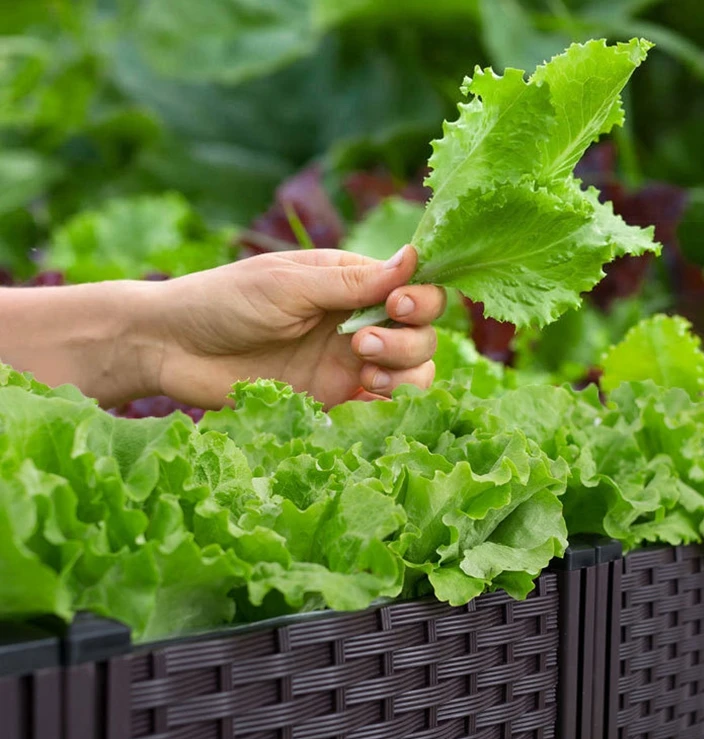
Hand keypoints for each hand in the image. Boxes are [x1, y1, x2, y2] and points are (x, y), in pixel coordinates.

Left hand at [150, 245, 445, 408]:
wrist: (173, 348)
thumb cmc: (225, 301)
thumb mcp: (288, 285)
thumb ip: (351, 282)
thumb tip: (413, 257)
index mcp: (351, 282)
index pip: (413, 288)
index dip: (420, 299)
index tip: (396, 306)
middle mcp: (357, 322)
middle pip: (422, 333)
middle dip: (407, 341)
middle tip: (359, 345)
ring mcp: (347, 364)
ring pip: (412, 372)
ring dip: (403, 373)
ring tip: (364, 372)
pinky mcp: (332, 400)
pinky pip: (380, 406)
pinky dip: (387, 405)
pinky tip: (361, 398)